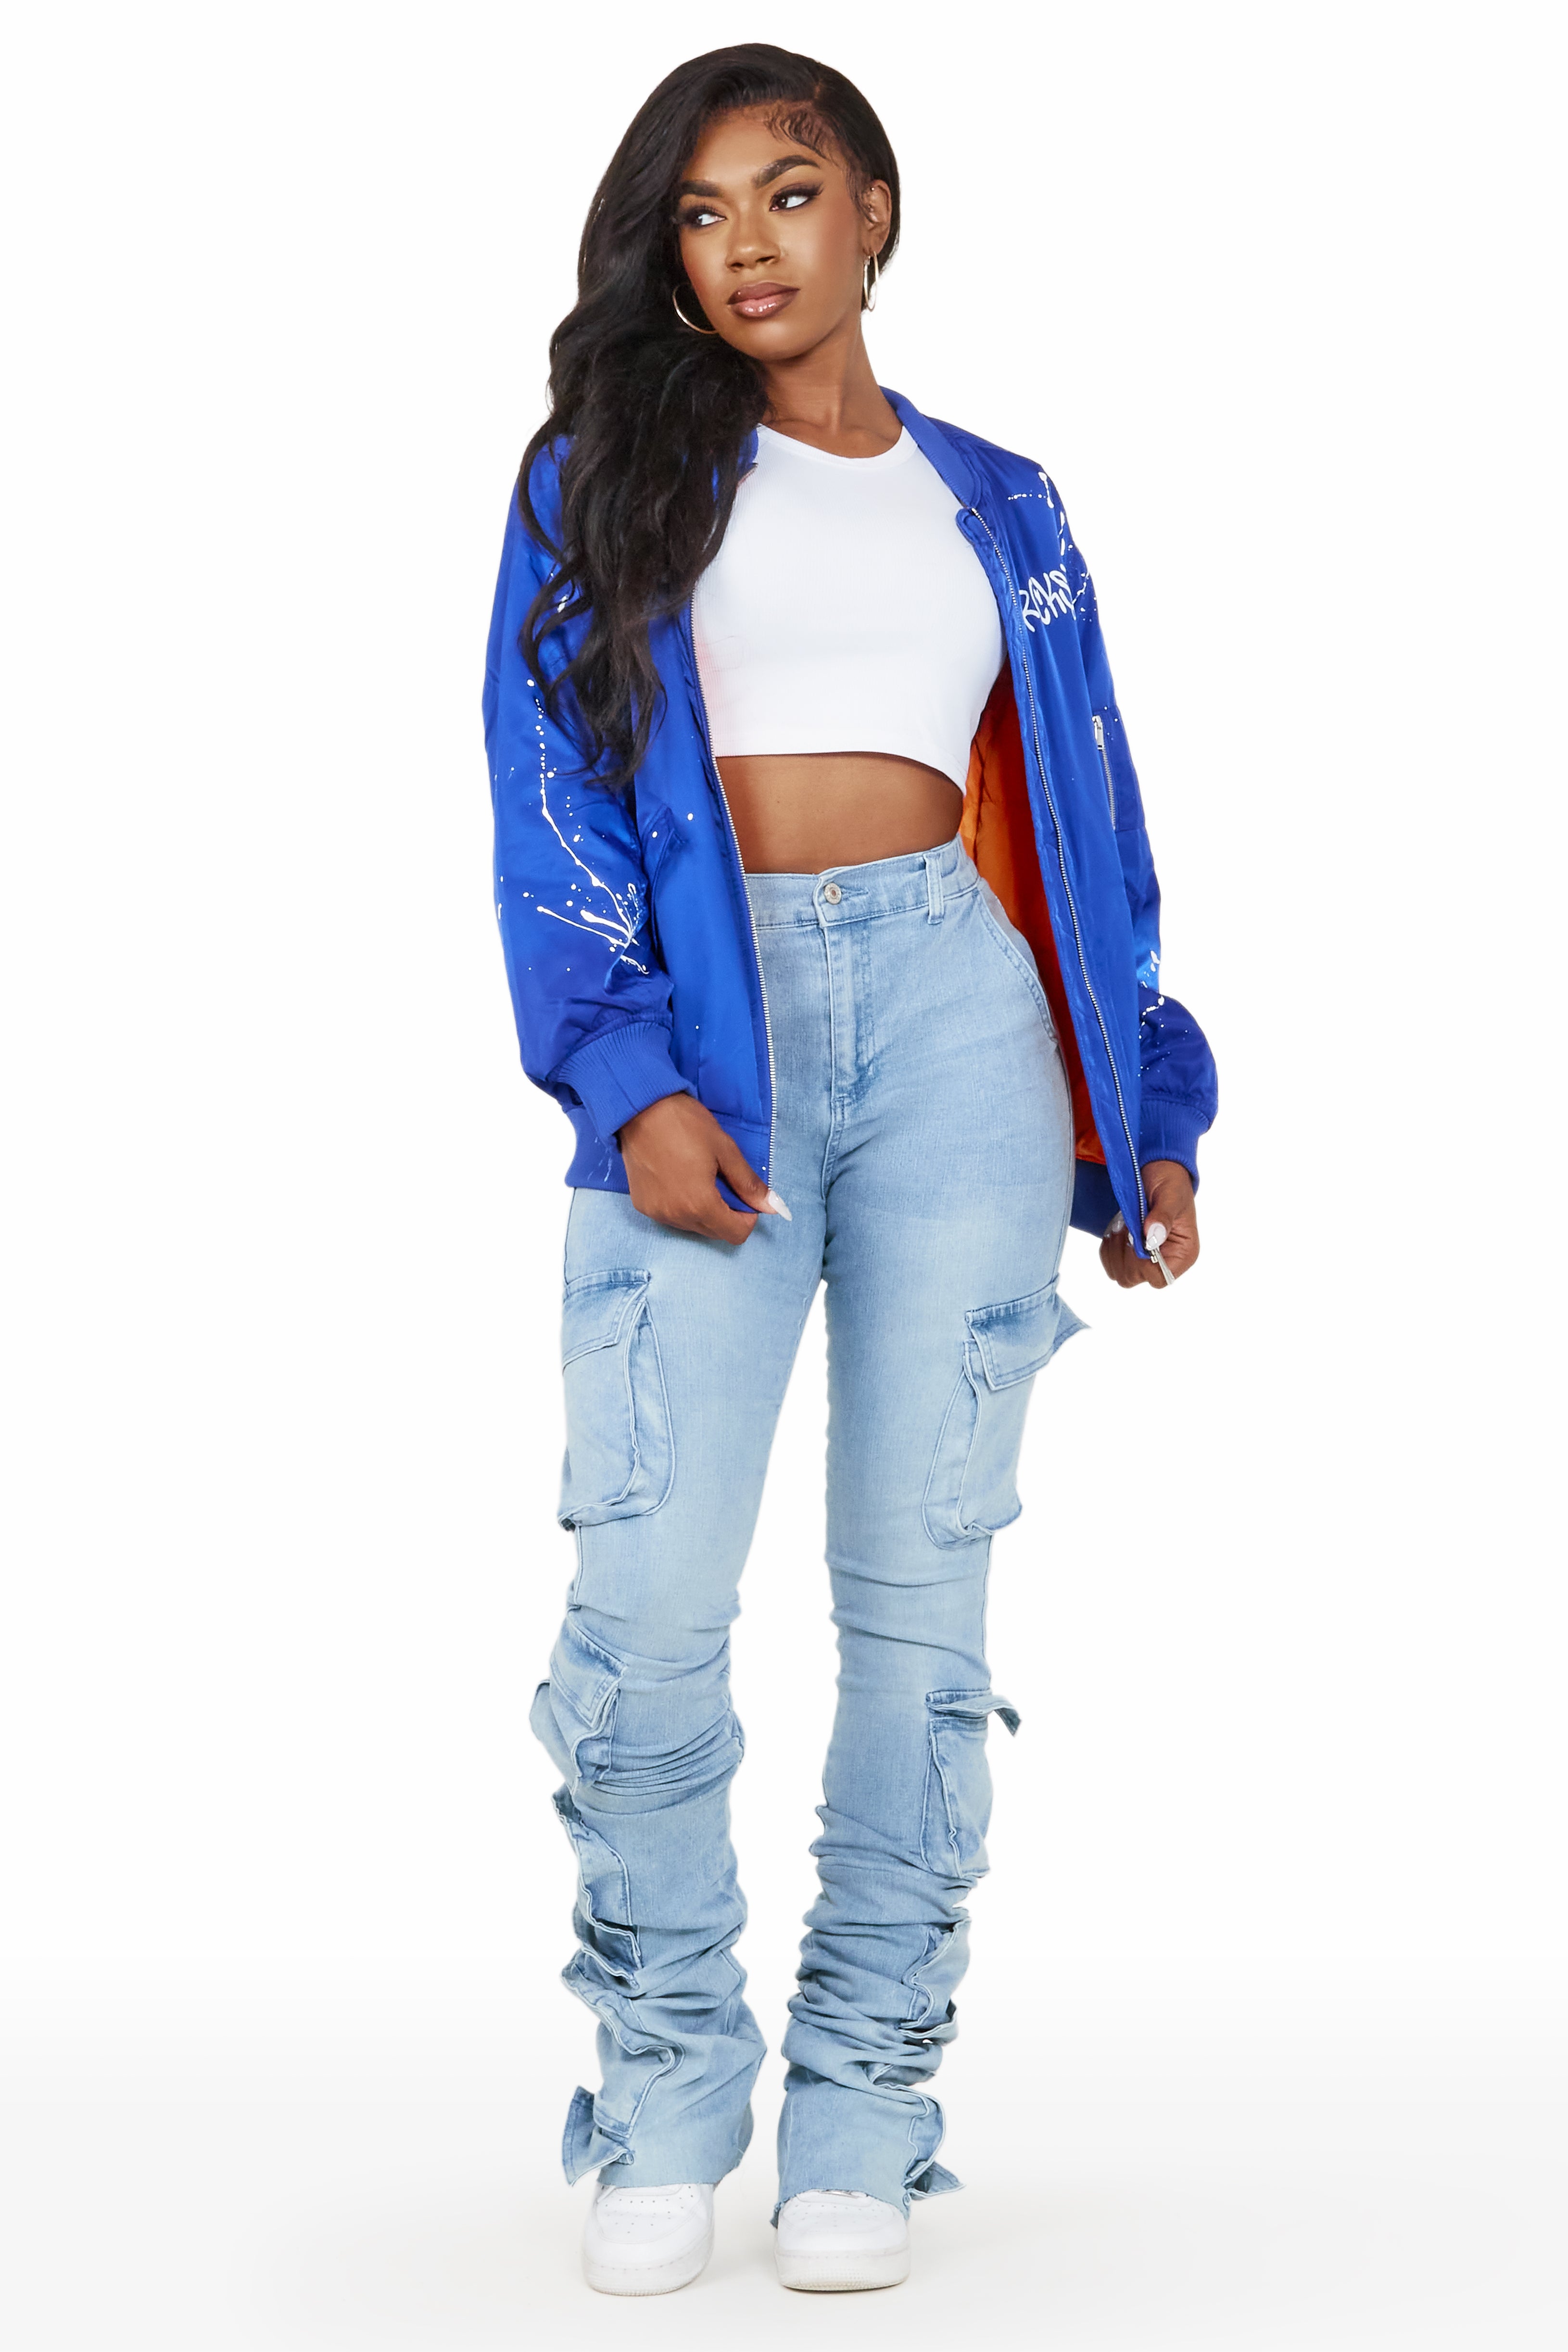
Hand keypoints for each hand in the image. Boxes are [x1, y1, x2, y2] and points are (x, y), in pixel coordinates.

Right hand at [619, 1093, 787, 1242]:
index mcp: (700, 1204)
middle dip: (726, 1214)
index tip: (744, 1195)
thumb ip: (748, 1183)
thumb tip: (773, 1207)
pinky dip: (682, 1206)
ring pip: (692, 1226)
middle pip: (714, 1233)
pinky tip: (679, 1180)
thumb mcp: (725, 1149)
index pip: (735, 1234)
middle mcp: (676, 1216)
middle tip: (723, 1182)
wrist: (640, 1108)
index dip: (747, 1218)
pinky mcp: (642, 1205)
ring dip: (704, 1211)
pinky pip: (671, 1217)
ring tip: (699, 1178)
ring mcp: (656, 1213)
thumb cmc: (685, 1124)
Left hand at [1099, 1159, 1199, 1289]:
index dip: (1141, 1263)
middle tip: (1127, 1229)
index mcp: (1183, 1254)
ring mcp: (1149, 1259)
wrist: (1160, 1170)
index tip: (1135, 1238)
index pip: (1158, 1278)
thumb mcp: (1169, 1196)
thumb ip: (1162, 1217)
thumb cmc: (1170, 1182)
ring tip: (1123, 1226)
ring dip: (1115, 1249)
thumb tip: (1153, 1237)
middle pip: (1135, 1277)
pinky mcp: (1133, 1253)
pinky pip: (1111, 1262)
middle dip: (1124, 1254)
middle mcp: (1168, 1261)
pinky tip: (1118, 1229)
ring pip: (1120, 1273)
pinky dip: (1109, 1247)